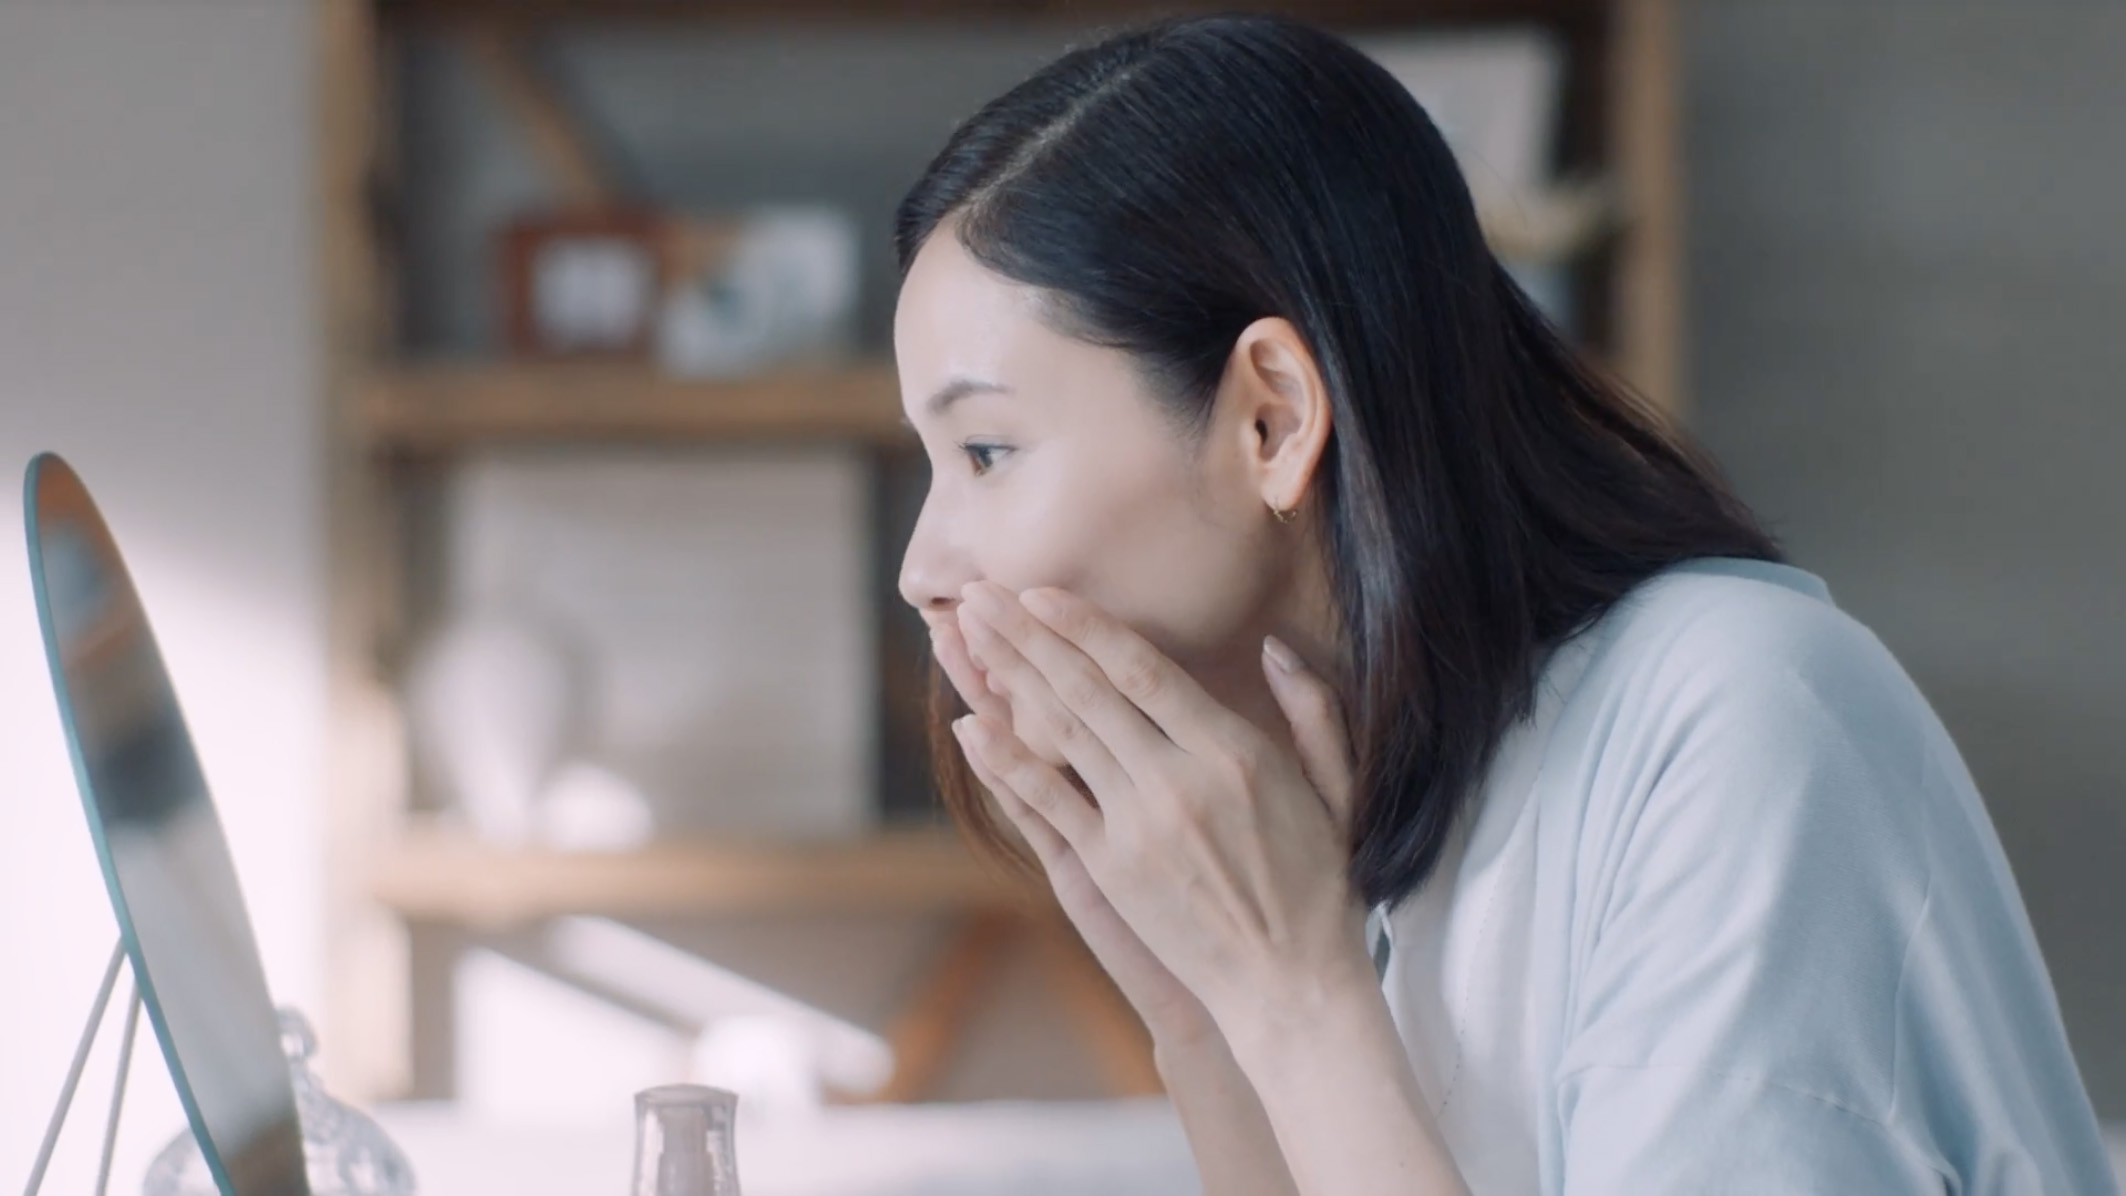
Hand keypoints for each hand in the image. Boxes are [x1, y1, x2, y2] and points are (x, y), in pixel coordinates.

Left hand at [949, 581, 1370, 1040]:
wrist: (1291, 984)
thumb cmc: (1320, 884)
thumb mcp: (1338, 787)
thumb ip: (1312, 710)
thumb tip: (1276, 646)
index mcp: (1234, 751)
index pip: (1143, 669)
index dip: (1085, 626)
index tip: (1040, 590)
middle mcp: (1178, 781)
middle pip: (1086, 690)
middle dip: (1026, 636)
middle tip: (978, 592)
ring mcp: (1138, 828)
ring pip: (1060, 735)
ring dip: (1007, 679)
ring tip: (966, 636)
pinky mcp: (1110, 872)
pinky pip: (1047, 805)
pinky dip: (1005, 762)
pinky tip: (971, 725)